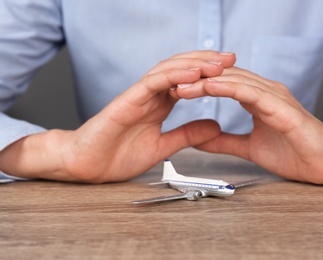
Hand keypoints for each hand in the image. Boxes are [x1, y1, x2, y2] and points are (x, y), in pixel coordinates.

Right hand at [0, 51, 235, 182]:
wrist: (87, 165)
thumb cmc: (117, 155)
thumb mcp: (163, 146)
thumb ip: (187, 134)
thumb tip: (215, 125)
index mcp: (159, 103)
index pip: (188, 80)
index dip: (210, 74)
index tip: (234, 72)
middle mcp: (151, 94)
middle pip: (182, 69)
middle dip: (208, 61)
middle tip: (232, 58)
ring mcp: (139, 94)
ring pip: (169, 70)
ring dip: (194, 64)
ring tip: (219, 62)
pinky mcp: (127, 100)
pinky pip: (153, 82)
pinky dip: (174, 75)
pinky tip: (193, 73)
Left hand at [174, 66, 322, 183]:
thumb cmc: (295, 153)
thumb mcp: (249, 147)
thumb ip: (225, 141)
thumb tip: (201, 139)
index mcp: (258, 98)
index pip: (223, 85)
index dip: (198, 85)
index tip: (175, 91)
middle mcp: (266, 92)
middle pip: (225, 78)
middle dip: (197, 80)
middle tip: (170, 83)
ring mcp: (275, 97)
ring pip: (236, 81)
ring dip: (207, 82)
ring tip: (182, 85)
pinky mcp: (283, 109)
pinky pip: (252, 93)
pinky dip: (230, 89)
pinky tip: (212, 87)